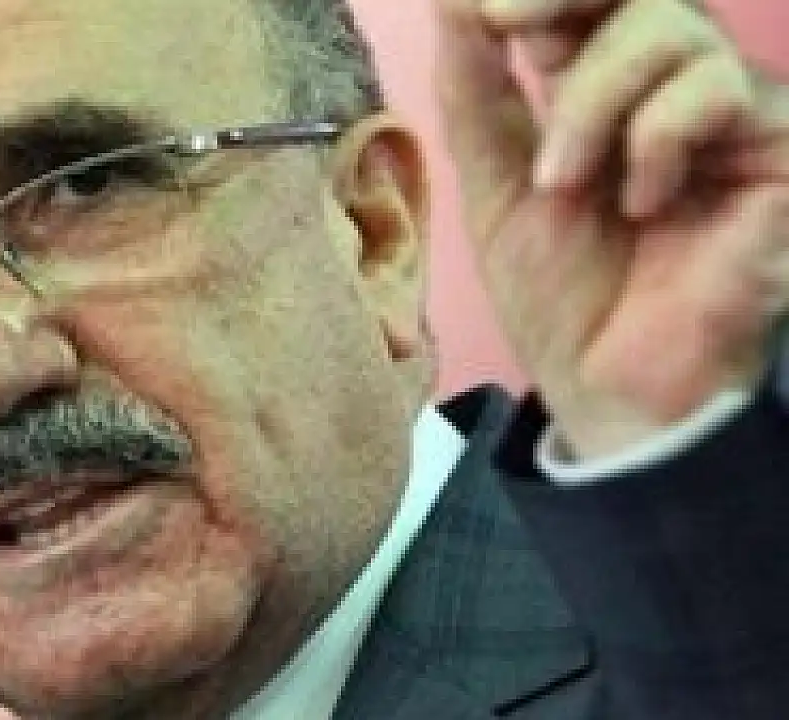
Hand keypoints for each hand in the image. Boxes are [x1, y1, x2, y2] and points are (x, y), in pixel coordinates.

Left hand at [433, 0, 788, 456]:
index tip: (485, 11)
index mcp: (600, 87)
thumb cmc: (558, 293)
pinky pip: (715, 88)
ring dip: (591, 101)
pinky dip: (656, 138)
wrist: (610, 383)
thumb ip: (477, 95)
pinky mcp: (778, 145)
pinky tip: (646, 202)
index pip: (589, 1)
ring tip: (564, 181)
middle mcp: (670, 85)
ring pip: (669, 28)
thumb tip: (453, 2)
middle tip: (509, 21)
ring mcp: (729, 111)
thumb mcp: (494, 187)